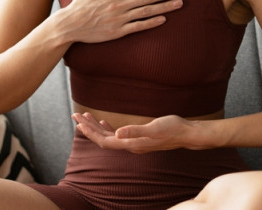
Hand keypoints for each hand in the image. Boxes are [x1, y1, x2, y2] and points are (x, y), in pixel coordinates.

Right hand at [59, 0, 185, 43]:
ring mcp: (119, 19)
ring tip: (179, 4)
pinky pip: (138, 27)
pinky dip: (151, 23)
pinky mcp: (118, 32)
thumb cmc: (80, 4)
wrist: (69, 25)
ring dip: (164, 7)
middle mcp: (119, 5)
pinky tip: (163, 19)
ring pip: (146, 12)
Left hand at [71, 112, 198, 153]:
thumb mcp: (153, 127)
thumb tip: (117, 133)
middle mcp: (130, 145)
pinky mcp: (138, 138)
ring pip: (109, 138)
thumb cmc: (171, 129)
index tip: (79, 122)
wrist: (186, 133)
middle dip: (88, 128)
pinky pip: (117, 136)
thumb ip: (135, 131)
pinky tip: (104, 123)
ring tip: (84, 117)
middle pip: (103, 140)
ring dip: (96, 128)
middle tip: (75, 116)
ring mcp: (134, 143)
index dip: (90, 132)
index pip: (104, 141)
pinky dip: (108, 129)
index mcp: (131, 144)